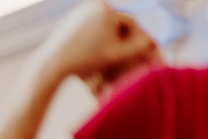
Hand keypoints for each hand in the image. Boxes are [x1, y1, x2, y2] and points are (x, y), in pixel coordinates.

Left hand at [39, 1, 159, 87]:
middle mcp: (93, 3)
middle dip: (118, 38)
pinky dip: (93, 37)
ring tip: (103, 55)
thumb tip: (154, 40)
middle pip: (116, 22)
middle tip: (115, 54)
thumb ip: (137, 47)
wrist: (53, 63)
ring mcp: (81, 8)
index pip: (129, 22)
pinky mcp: (71, 16)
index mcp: (107, 8)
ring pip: (103, 25)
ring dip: (107, 38)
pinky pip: (89, 26)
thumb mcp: (115, 55)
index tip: (129, 52)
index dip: (132, 39)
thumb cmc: (85, 61)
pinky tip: (91, 51)